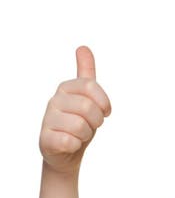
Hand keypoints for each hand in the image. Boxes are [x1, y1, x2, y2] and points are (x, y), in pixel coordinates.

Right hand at [39, 45, 111, 174]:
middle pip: (88, 107)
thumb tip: (83, 47)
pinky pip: (70, 142)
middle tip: (90, 125)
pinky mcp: (45, 139)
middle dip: (96, 121)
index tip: (105, 111)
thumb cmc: (78, 121)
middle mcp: (54, 100)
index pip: (91, 85)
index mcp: (66, 87)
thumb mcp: (85, 96)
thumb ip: (86, 73)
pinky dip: (76, 146)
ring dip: (86, 135)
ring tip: (79, 135)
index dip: (104, 102)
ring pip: (81, 126)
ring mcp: (47, 119)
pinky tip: (70, 144)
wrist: (65, 151)